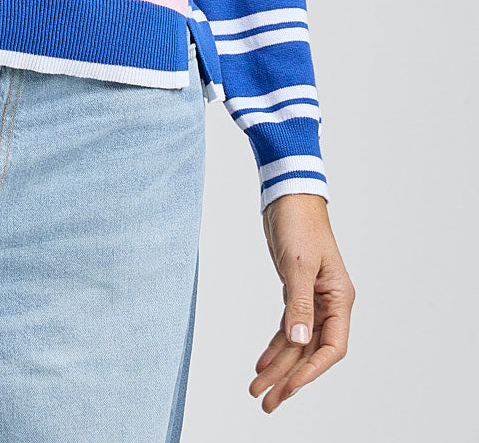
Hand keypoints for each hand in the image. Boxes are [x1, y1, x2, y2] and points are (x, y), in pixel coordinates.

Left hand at [250, 192, 353, 412]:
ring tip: (258, 390)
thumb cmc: (299, 223)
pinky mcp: (295, 293)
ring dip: (278, 367)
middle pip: (311, 352)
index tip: (289, 388)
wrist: (288, 196)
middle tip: (267, 402)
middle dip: (289, 378)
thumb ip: (298, 303)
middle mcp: (330, 304)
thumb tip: (299, 341)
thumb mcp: (298, 264)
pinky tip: (261, 364)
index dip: (311, 371)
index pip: (331, 348)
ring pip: (297, 344)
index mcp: (339, 298)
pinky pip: (287, 328)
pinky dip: (275, 347)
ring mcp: (313, 300)